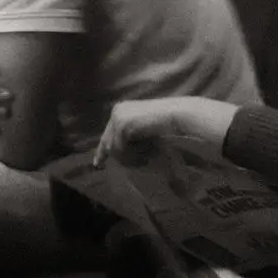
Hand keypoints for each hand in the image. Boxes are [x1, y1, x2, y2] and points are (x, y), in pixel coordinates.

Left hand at [93, 96, 237, 166]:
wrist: (179, 116)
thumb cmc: (168, 126)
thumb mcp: (145, 134)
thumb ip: (132, 140)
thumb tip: (119, 157)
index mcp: (121, 111)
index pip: (107, 135)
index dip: (102, 152)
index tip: (97, 166)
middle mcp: (116, 112)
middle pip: (108, 144)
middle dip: (122, 158)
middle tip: (141, 164)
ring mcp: (118, 117)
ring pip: (115, 150)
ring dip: (133, 158)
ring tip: (150, 155)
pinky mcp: (122, 125)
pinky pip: (121, 150)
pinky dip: (134, 156)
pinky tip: (148, 153)